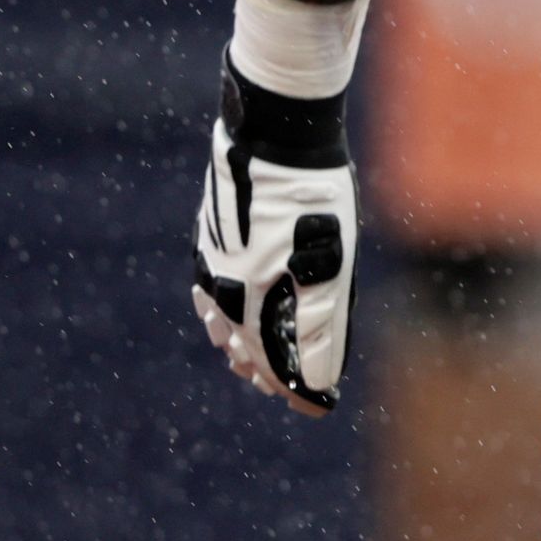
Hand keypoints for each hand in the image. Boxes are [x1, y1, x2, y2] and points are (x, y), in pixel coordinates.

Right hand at [193, 53, 357, 415]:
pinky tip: (224, 310)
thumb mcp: (331, 264)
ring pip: (221, 321)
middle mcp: (223, 289)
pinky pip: (209, 290)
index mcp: (252, 301)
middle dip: (269, 373)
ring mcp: (211, 262)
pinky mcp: (209, 238)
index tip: (321, 408)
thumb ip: (321, 325)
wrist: (275, 132)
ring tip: (248, 363)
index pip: (275, 365)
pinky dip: (221, 312)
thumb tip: (317, 383)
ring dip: (241, 345)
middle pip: (245, 348)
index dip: (300, 390)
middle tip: (290, 392)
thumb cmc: (313, 197)